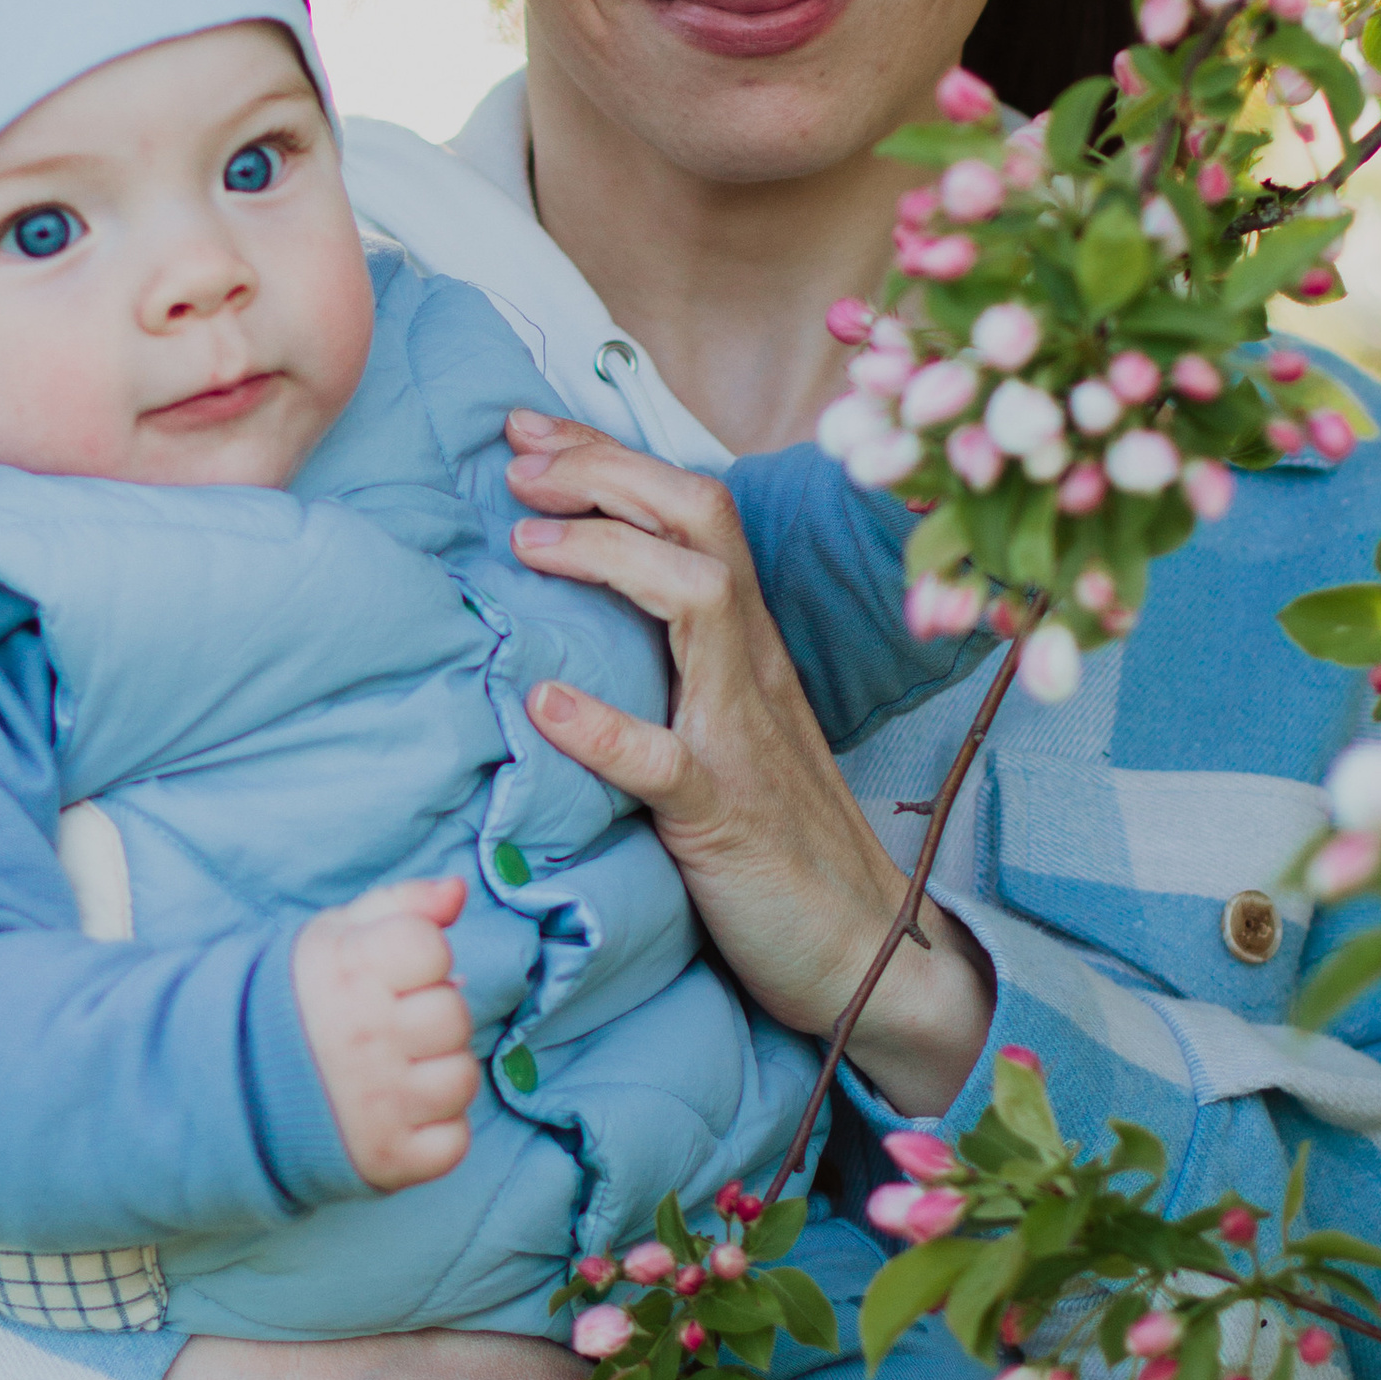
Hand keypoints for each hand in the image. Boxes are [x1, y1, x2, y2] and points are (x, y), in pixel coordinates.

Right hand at [293, 877, 479, 1189]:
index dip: (419, 956)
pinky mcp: (386, 1159)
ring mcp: (376, 1105)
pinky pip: (454, 1141)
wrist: (232, 1087)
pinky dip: (435, 1129)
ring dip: (437, 1072)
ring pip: (461, 1078)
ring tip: (396, 1067)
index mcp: (345, 973)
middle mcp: (362, 1038)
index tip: (390, 972)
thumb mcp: (335, 936)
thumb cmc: (298, 1000)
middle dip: (429, 1014)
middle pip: (453, 1014)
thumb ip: (401, 903)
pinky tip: (401, 1111)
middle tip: (390, 1024)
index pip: (431, 948)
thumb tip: (457, 890)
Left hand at [501, 409, 992, 1120]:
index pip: (690, 508)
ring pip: (697, 602)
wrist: (864, 949)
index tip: (527, 430)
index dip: (609, 456)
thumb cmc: (777, 835)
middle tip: (517, 463)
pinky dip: (607, 729)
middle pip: (698, 521)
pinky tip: (547, 709)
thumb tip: (577, 605)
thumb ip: (672, 661)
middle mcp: (750, 667)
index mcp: (745, 642)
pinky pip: (667, 763)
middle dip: (606, 472)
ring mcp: (741, 738)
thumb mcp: (721, 725)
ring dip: (608, 558)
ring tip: (526, 545)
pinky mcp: (724, 820)